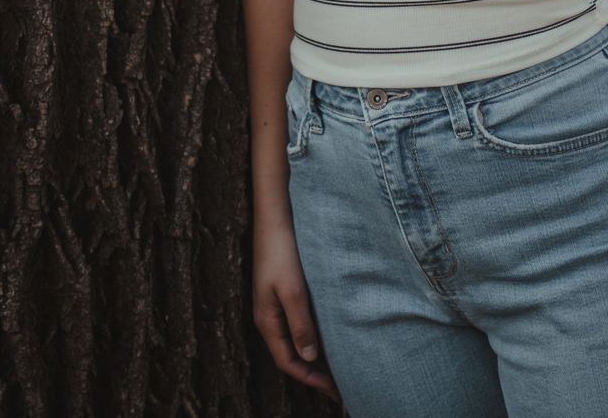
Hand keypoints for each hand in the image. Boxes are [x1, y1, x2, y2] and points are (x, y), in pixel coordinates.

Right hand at [253, 218, 342, 402]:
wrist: (276, 216)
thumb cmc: (282, 251)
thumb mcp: (293, 290)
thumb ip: (300, 323)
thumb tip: (310, 357)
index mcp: (267, 321)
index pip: (288, 362)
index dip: (311, 379)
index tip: (335, 391)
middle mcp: (270, 316)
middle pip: (292, 354)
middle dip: (313, 373)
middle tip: (340, 385)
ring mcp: (276, 304)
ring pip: (296, 339)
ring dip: (315, 354)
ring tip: (338, 365)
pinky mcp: (285, 291)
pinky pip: (300, 322)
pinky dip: (314, 334)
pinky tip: (331, 333)